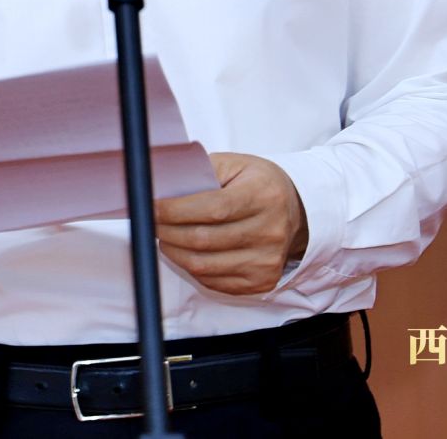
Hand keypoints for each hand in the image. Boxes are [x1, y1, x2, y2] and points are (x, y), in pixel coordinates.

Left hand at [153, 152, 308, 294]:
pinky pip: (214, 282)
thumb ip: (200, 172)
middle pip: (204, 240)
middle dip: (167, 231)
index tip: (152, 207)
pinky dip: (192, 268)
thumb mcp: (234, 165)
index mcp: (263, 195)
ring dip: (175, 252)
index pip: (212, 208)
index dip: (176, 210)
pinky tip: (186, 252)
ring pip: (204, 266)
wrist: (295, 211)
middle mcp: (270, 231)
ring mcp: (267, 261)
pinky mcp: (261, 282)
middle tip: (151, 222)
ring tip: (164, 237)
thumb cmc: (257, 184)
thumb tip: (160, 186)